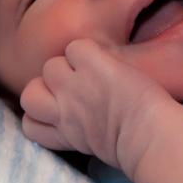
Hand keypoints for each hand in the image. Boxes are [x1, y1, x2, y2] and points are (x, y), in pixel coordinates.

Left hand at [19, 39, 171, 174]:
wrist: (149, 135)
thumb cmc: (152, 101)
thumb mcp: (131, 70)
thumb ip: (106, 65)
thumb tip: (95, 66)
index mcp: (94, 63)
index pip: (74, 47)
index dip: (84, 56)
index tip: (98, 65)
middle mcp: (73, 85)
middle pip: (49, 67)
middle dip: (62, 73)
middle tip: (77, 83)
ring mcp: (65, 112)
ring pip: (30, 94)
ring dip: (41, 95)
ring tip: (56, 100)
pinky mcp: (64, 136)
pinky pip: (31, 127)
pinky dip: (37, 123)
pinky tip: (52, 121)